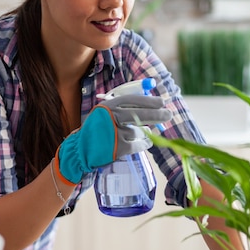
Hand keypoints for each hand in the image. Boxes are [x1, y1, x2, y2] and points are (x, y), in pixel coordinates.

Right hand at [55, 94, 171, 183]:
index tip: (161, 102)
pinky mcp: (118, 147)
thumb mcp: (106, 114)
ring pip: (139, 131)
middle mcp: (111, 117)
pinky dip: (145, 143)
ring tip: (150, 132)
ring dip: (147, 132)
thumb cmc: (98, 130)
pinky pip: (139, 144)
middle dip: (156, 115)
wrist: (81, 149)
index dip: (148, 101)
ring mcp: (114, 133)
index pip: (132, 100)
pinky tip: (147, 142)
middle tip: (168, 115)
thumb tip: (151, 107)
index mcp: (108, 106)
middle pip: (139, 114)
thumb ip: (124, 110)